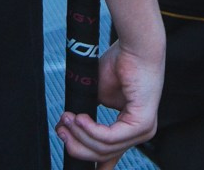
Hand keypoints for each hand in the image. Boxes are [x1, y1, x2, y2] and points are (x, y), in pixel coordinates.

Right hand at [56, 31, 163, 164]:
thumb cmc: (120, 63)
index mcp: (130, 127)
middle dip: (76, 145)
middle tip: (60, 130)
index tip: (69, 152)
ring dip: (79, 134)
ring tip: (67, 118)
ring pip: (103, 148)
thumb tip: (64, 130)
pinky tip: (79, 118)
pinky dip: (90, 129)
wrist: (136, 45)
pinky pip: (109, 137)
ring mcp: (143, 130)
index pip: (111, 157)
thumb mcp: (98, 95)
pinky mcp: (142, 124)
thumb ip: (86, 117)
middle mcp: (140, 132)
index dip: (92, 165)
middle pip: (102, 155)